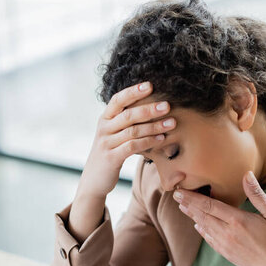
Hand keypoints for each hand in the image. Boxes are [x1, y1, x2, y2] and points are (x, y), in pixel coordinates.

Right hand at [78, 81, 175, 198]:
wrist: (93, 181)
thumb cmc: (109, 155)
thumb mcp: (114, 136)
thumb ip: (125, 124)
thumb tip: (151, 109)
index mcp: (104, 119)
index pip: (118, 100)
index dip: (133, 91)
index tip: (150, 85)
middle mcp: (103, 129)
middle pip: (128, 115)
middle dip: (149, 109)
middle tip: (167, 106)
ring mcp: (106, 143)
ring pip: (132, 131)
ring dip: (154, 126)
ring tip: (171, 123)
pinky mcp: (111, 158)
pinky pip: (132, 147)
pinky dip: (148, 142)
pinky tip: (161, 139)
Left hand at [173, 170, 265, 265]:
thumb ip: (257, 194)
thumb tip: (246, 174)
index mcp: (237, 220)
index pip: (209, 205)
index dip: (192, 198)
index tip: (180, 192)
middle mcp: (227, 233)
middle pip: (202, 216)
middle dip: (188, 205)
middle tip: (176, 196)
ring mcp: (225, 245)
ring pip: (204, 227)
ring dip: (192, 216)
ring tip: (183, 207)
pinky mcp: (227, 254)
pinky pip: (210, 240)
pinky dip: (202, 231)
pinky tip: (198, 226)